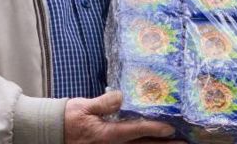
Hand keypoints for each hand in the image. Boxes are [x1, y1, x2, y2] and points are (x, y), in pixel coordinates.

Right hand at [64, 91, 181, 143]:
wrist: (52, 132)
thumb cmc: (68, 118)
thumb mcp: (83, 107)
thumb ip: (103, 103)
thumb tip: (121, 96)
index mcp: (107, 134)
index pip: (135, 131)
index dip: (154, 129)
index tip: (170, 128)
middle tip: (184, 142)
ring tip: (174, 143)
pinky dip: (142, 143)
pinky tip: (152, 142)